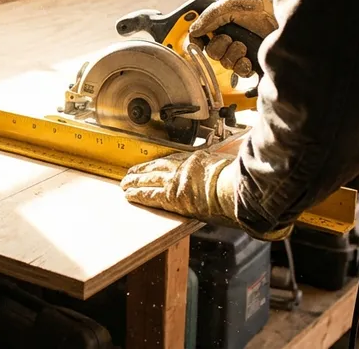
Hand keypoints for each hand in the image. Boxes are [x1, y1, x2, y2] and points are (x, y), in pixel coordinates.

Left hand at [121, 151, 290, 240]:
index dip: (157, 163)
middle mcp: (182, 169)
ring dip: (135, 182)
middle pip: (156, 168)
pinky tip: (129, 195)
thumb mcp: (224, 163)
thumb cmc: (234, 179)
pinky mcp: (172, 198)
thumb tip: (219, 164)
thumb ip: (215, 164)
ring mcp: (175, 182)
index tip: (149, 165)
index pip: (171, 160)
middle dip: (141, 171)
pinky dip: (138, 195)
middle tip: (129, 174)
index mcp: (194, 160)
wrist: (234, 189)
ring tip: (124, 184)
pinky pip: (150, 195)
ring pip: (149, 180)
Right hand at [189, 0, 275, 77]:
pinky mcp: (254, 61)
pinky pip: (240, 72)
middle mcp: (229, 37)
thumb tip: (193, 30)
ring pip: (225, 63)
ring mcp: (241, 51)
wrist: (283, 15)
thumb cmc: (260, 5)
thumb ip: (209, 16)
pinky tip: (248, 59)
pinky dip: (242, 66)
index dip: (197, 42)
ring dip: (232, 56)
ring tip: (243, 47)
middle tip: (229, 39)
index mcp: (220, 23)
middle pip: (211, 53)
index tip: (198, 44)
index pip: (200, 37)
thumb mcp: (230, 4)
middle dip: (219, 47)